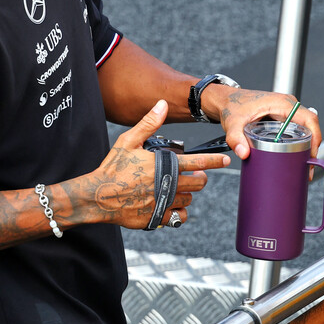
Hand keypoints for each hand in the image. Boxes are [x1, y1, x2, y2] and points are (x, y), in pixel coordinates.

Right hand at [90, 100, 229, 228]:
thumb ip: (149, 124)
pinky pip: (179, 217)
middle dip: (200, 178)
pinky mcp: (157, 218)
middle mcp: (167, 185)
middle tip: (195, 176)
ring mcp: (163, 203)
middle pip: (198, 183)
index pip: (197, 162)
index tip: (226, 160)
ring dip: (187, 193)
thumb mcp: (128, 141)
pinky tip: (172, 205)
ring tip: (176, 188)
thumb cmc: (112, 168)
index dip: (214, 161)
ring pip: (189, 199)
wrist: (97, 196)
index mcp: (164, 165)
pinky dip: (179, 212)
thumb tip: (162, 104)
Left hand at [210, 88, 321, 159]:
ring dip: (308, 147)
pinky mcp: (283, 117)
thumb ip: (236, 139)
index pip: (309, 119)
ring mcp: (287, 111)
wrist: (227, 100)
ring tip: (303, 166)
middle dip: (313, 148)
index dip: (316, 137)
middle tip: (307, 168)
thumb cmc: (233, 106)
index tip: (312, 155)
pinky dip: (301, 143)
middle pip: (310, 127)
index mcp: (282, 103)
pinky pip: (298, 129)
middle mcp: (288, 106)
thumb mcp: (233, 124)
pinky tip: (297, 156)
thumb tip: (244, 153)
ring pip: (306, 129)